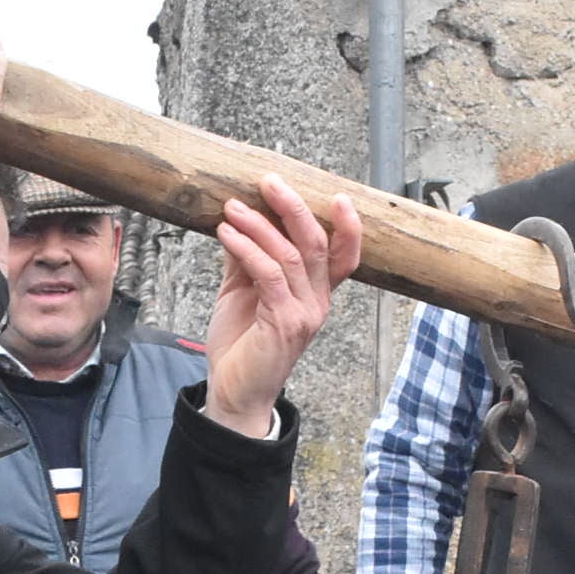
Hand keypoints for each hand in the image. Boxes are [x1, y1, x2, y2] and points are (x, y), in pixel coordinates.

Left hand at [201, 175, 361, 436]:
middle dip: (294, 207)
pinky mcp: (282, 323)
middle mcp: (317, 302)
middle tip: (269, 181)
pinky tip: (226, 234)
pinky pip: (268, 274)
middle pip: (317, 244)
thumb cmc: (241, 344)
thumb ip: (246, 258)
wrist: (233, 392)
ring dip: (259, 224)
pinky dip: (246, 248)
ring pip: (291, 255)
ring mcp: (303, 313)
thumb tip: (239, 218)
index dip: (348, 227)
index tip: (337, 196)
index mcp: (315, 294)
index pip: (344, 257)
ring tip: (232, 207)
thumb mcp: (242, 291)